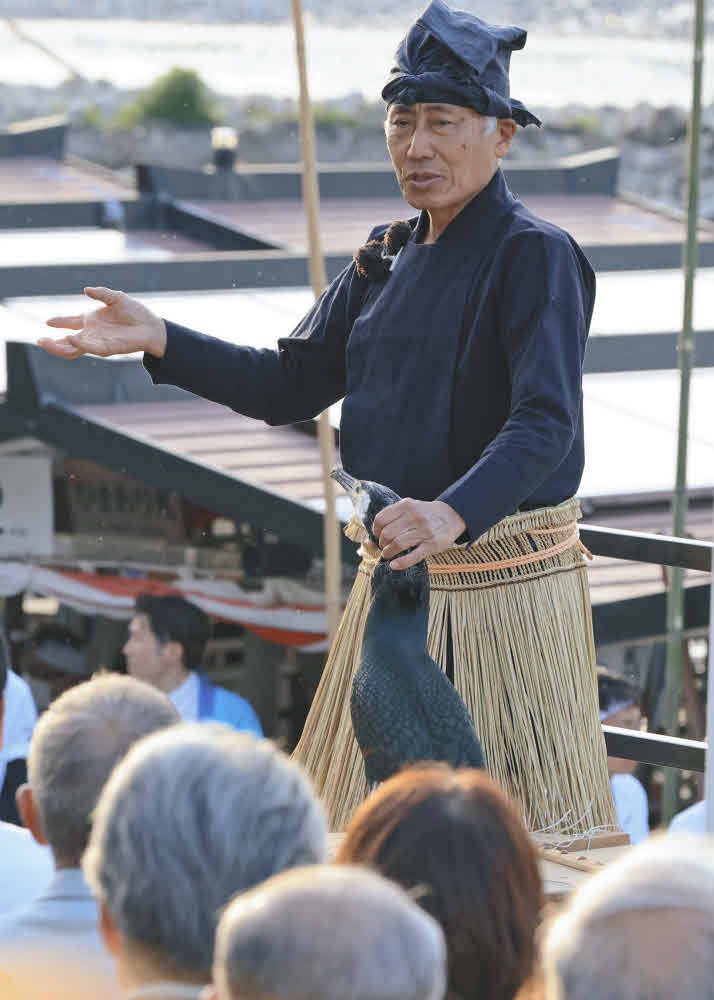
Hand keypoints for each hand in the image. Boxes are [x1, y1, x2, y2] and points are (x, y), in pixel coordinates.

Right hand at [38, 286, 166, 359]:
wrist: (152, 327)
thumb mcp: (117, 298)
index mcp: (92, 320)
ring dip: (58, 346)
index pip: (70, 322)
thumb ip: (101, 293)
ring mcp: (98, 342)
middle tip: (40, 340)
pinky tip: (69, 338)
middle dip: (52, 342)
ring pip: (73, 349)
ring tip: (45, 343)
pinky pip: (89, 348)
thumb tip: (86, 290)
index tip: (48, 322)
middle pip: (67, 340)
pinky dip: (78, 344)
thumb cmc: (136, 312)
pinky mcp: (106, 348)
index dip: (59, 322)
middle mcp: (92, 333)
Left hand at [373, 499, 466, 570]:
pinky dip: (401, 563)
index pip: (381, 519)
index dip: (375, 531)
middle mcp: (415, 517)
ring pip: (397, 544)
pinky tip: (394, 565)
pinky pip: (413, 556)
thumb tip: (368, 541)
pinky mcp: (433, 545)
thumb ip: (392, 518)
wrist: (452, 515)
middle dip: (381, 544)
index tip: (378, 536)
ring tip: (388, 554)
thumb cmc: (425, 514)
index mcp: (406, 506)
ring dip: (388, 553)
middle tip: (384, 547)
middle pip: (387, 534)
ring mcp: (424, 531)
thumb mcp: (410, 508)